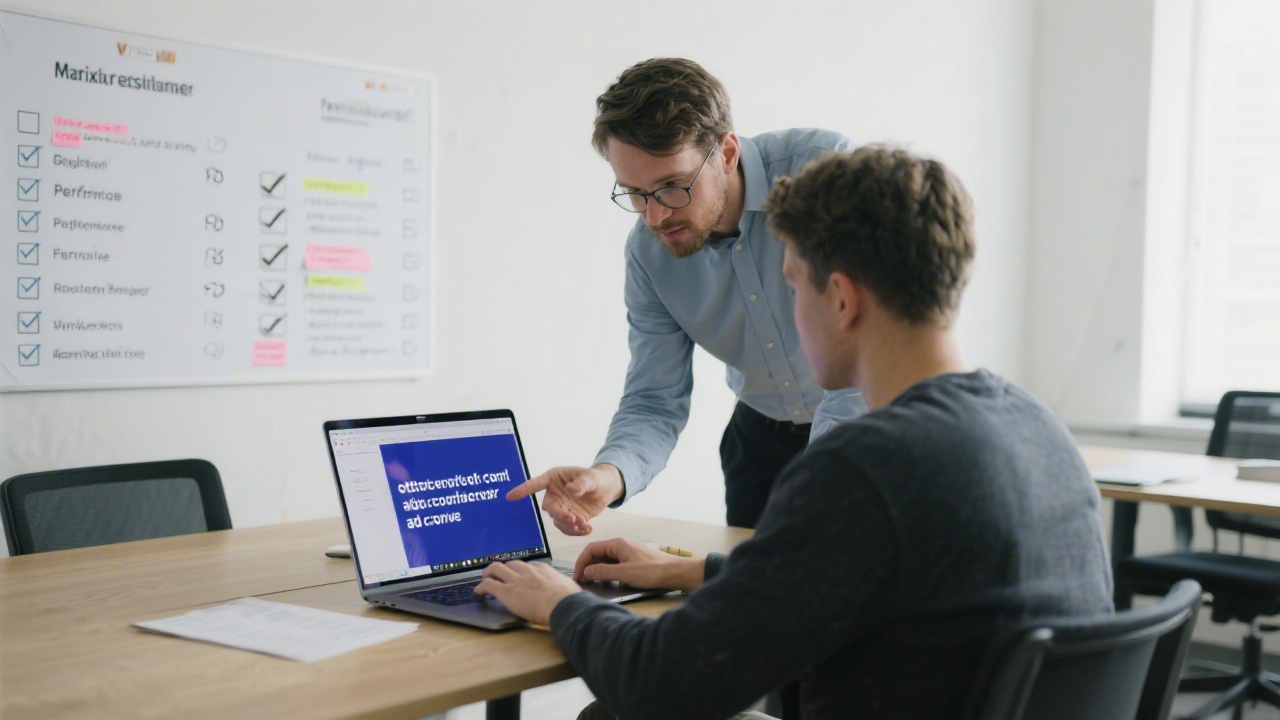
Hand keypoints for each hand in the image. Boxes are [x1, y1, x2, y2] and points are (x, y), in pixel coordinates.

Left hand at [473, 560, 581, 625]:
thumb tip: (568, 590)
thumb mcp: (568, 586)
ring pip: (496, 569)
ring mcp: (515, 580)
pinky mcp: (506, 592)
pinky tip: (478, 591)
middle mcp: (527, 571)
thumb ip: (563, 585)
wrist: (562, 605)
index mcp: (542, 569)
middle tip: (499, 575)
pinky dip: (481, 586)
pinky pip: (489, 585)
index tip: (520, 577)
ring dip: (489, 573)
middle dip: (504, 569)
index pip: (528, 566)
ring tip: (485, 579)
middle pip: (511, 563)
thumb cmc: (569, 599)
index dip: (521, 572)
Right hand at [507, 464, 623, 535]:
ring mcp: (561, 507)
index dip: (523, 490)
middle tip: (573, 519)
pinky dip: (576, 531)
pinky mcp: (569, 518)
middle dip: (559, 515)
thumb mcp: (592, 477)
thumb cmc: (598, 477)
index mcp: (554, 479)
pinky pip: (567, 528)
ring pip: (557, 521)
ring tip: (584, 524)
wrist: (607, 489)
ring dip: (569, 525)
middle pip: (549, 508)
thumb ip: (582, 483)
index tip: (510, 497)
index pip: (535, 484)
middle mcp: (554, 494)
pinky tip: (587, 529)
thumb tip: (571, 490)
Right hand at [574, 538, 704, 592]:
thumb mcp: (624, 573)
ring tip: (591, 582)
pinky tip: (606, 580)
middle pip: (597, 553)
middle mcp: (620, 545)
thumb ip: (603, 571)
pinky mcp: (632, 560)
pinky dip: (607, 571)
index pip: (591, 549)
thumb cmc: (651, 571)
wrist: (674, 572)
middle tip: (582, 582)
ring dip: (597, 569)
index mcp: (617, 544)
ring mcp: (627, 552)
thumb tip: (585, 571)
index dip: (581, 562)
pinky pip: (614, 563)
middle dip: (587, 566)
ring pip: (605, 559)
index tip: (577, 577)